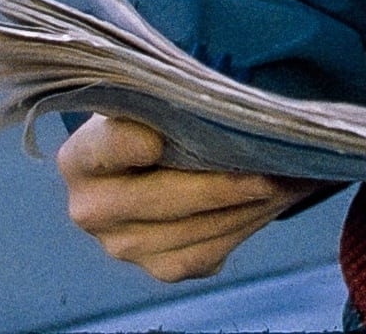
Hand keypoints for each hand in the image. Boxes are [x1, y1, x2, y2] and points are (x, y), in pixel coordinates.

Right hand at [57, 114, 312, 281]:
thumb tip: (228, 111)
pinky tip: (270, 204)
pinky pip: (205, 255)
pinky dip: (243, 228)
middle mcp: (91, 210)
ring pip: (190, 232)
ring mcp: (121, 245)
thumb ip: (173, 101)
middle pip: (158, 200)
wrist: (158, 160)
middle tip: (270, 169)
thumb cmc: (160, 118)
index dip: (129, 145)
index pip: (103, 150)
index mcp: (80, 158)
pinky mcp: (157, 268)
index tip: (159, 141)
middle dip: (220, 186)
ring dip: (244, 208)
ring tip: (285, 182)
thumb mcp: (156, 98)